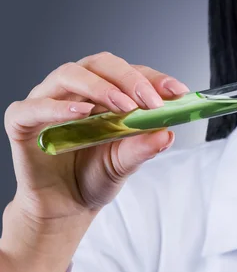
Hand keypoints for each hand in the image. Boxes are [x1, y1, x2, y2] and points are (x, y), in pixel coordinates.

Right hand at [3, 51, 188, 254]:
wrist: (65, 206)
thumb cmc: (95, 176)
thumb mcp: (126, 164)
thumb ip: (143, 147)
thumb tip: (167, 133)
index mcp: (105, 94)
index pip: (130, 72)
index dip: (154, 78)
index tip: (178, 91)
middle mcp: (77, 91)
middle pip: (100, 64)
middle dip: (130, 79)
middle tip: (150, 101)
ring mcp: (48, 102)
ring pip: (69, 74)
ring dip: (100, 87)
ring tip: (123, 107)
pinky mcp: (22, 121)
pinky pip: (34, 106)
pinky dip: (57, 106)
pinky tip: (81, 114)